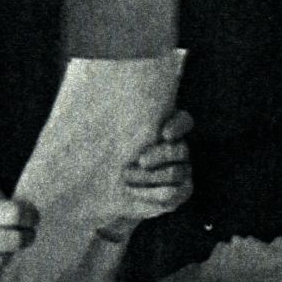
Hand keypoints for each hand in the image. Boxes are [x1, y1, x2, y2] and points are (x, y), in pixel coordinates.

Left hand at [103, 110, 193, 235]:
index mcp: (165, 128)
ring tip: (125, 176)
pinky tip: (131, 191)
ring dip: (150, 176)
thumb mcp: (104, 133)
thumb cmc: (101, 153)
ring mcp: (181, 171)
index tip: (164, 134)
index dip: (178, 126)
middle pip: (181, 149)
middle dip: (161, 155)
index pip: (183, 121)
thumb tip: (117, 88)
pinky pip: (175, 193)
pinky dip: (152, 193)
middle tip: (141, 161)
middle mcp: (177, 149)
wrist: (98, 188)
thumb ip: (116, 112)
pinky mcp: (179, 192)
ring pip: (177, 172)